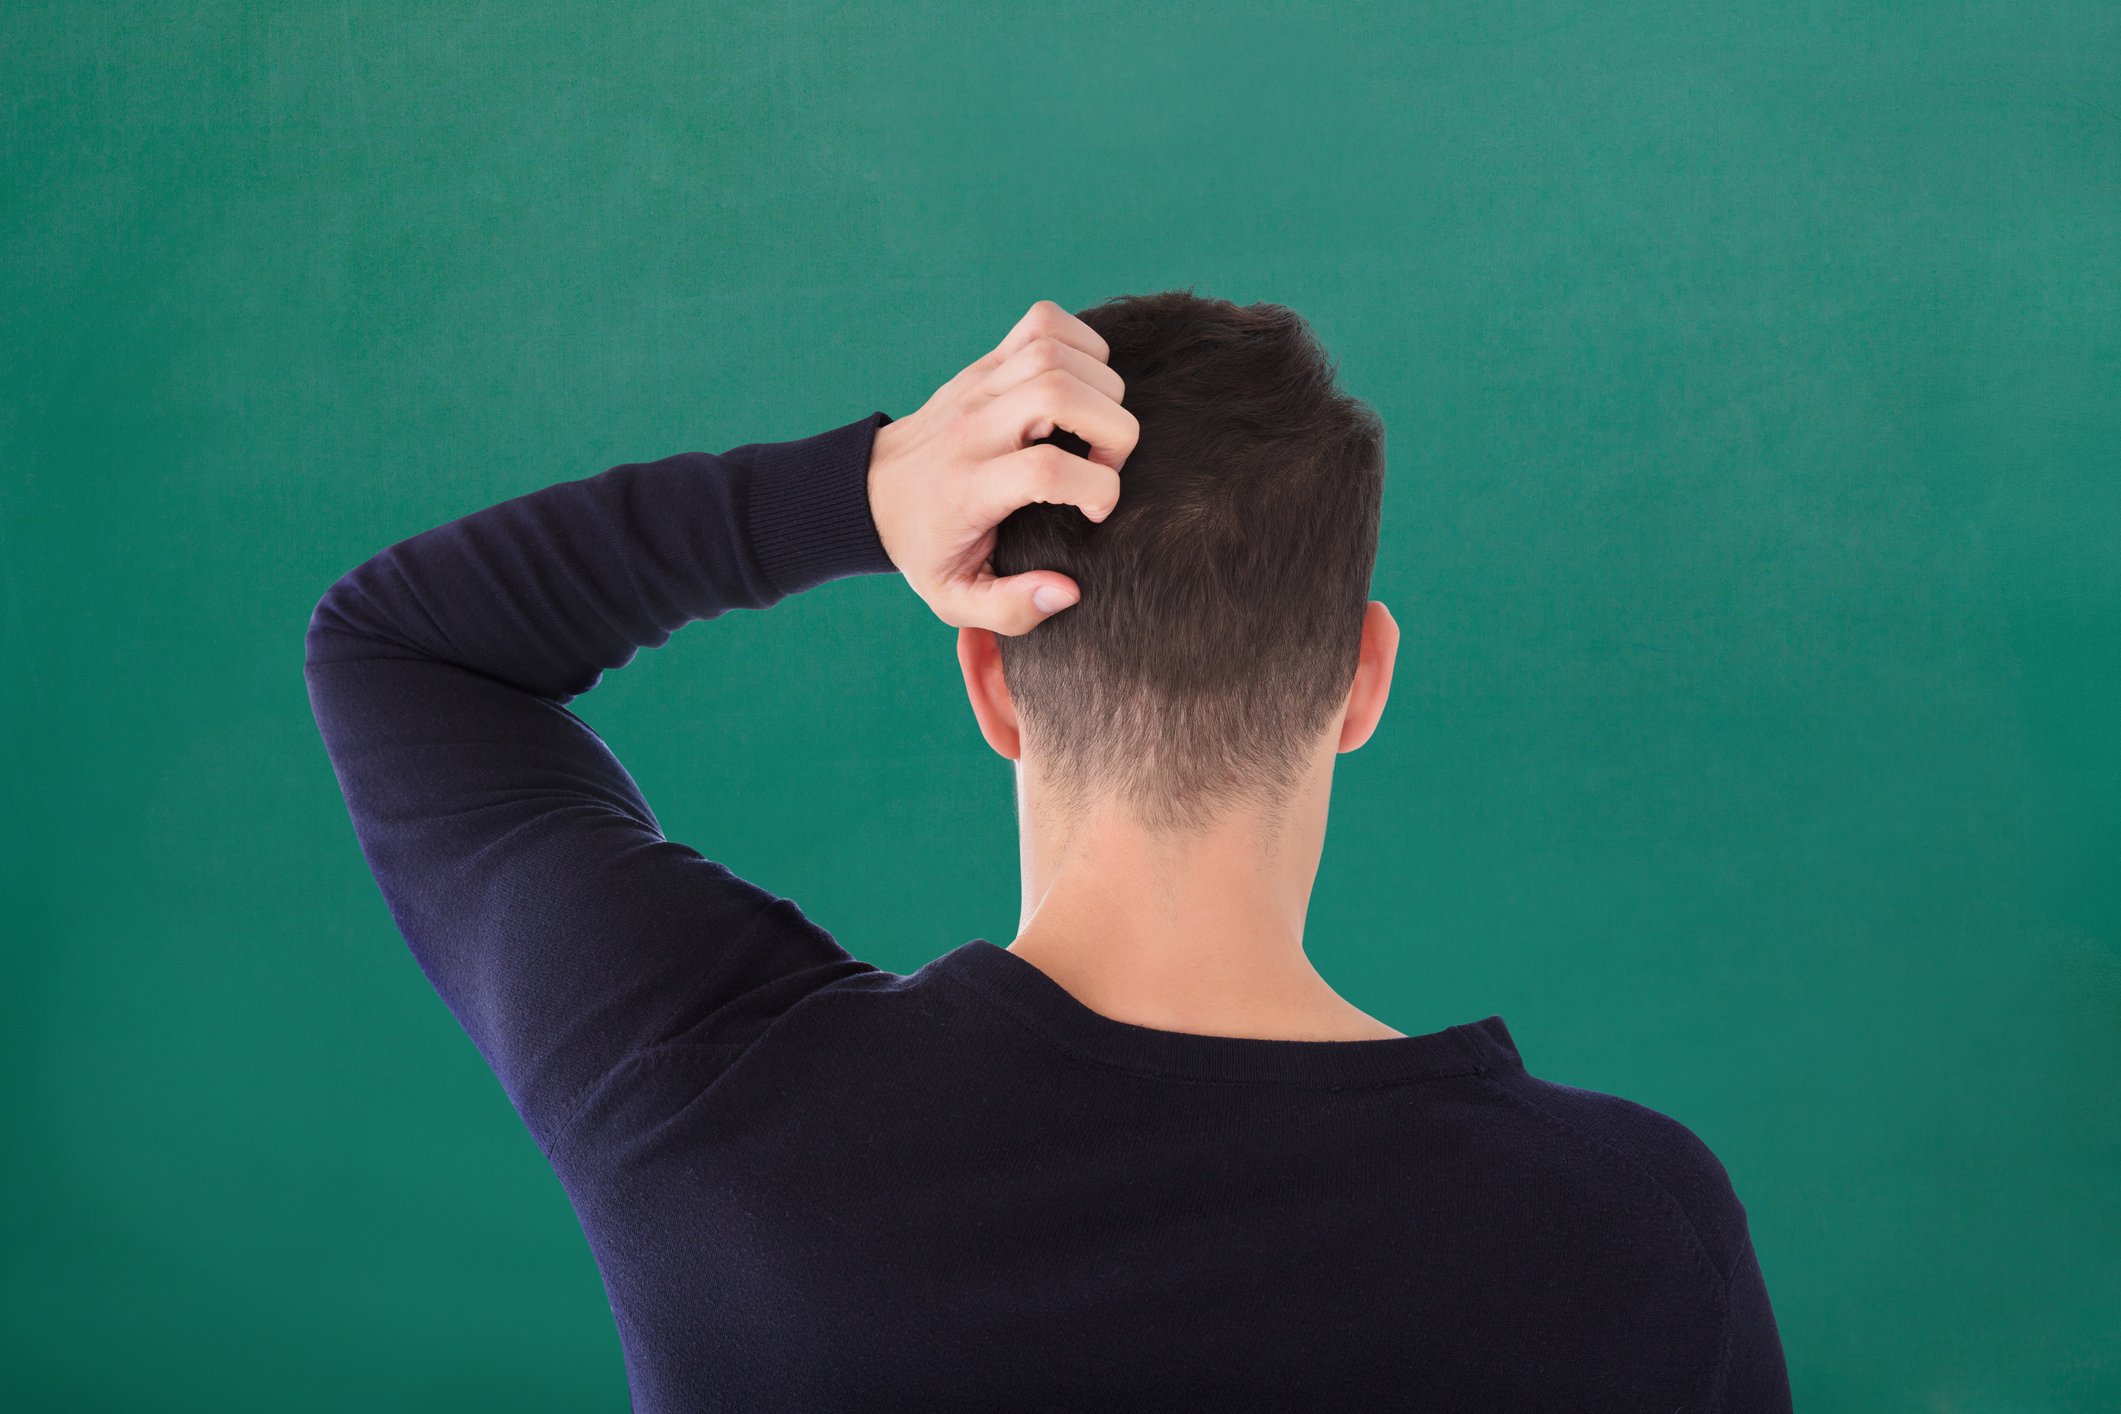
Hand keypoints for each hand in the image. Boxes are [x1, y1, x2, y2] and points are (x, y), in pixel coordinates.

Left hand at [866, 300, 1138, 635]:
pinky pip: (1045, 321)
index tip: (1095, 513)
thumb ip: (1011, 609)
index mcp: (969, 487)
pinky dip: (1082, 343)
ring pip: (1056, 351)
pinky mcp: (985, 363)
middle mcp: (974, 427)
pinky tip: (1082, 387)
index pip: (1044, 469)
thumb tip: (1066, 591)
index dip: (1095, 488)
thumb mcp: (954, 599)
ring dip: (1102, 386)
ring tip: (1095, 429)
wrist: (871, 493)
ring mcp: (979, 386)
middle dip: (1112, 428)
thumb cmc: (925, 548)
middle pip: (1059, 391)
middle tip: (1104, 463)